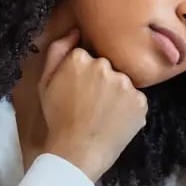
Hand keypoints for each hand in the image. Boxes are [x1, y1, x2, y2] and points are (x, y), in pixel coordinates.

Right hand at [38, 29, 148, 180]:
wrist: (76, 154)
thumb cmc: (58, 119)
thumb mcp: (45, 83)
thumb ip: (57, 51)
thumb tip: (76, 31)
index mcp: (80, 58)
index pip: (89, 56)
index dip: (84, 74)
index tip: (79, 90)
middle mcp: (104, 65)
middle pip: (108, 66)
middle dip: (102, 81)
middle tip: (91, 105)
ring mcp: (125, 83)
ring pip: (123, 82)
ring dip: (117, 94)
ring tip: (103, 115)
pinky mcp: (141, 101)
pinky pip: (136, 99)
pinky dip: (129, 109)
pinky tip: (115, 121)